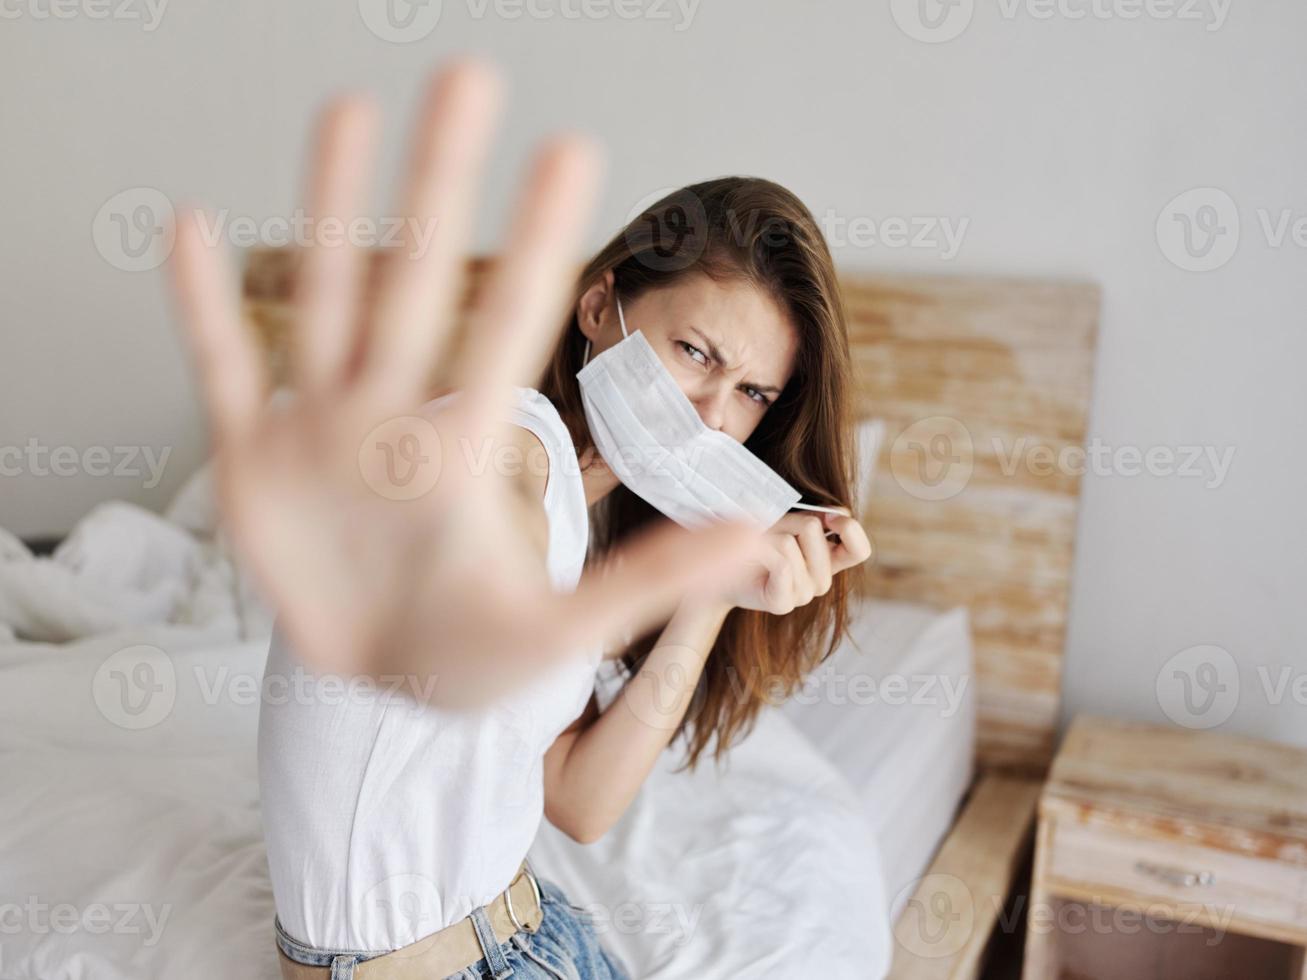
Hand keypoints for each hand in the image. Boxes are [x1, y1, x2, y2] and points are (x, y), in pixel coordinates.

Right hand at [169, 60, 759, 706]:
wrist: (380, 686)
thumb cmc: (472, 654)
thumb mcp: (564, 630)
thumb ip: (651, 582)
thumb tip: (756, 538)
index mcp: (466, 450)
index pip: (508, 326)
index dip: (535, 244)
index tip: (573, 150)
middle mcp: (395, 418)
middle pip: (417, 284)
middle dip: (441, 186)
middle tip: (472, 78)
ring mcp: (323, 431)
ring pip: (327, 299)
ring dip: (332, 207)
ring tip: (349, 110)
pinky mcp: (254, 463)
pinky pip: (224, 370)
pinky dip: (203, 307)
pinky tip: (194, 227)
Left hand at [718, 512, 871, 614]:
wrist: (722, 567)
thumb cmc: (756, 540)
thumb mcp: (790, 522)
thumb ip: (818, 516)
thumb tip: (836, 512)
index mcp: (830, 561)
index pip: (859, 550)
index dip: (849, 528)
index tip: (827, 516)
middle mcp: (821, 581)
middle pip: (813, 531)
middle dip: (786, 519)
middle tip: (770, 527)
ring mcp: (803, 595)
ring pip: (791, 544)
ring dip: (768, 533)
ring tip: (757, 541)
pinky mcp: (783, 603)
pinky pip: (783, 565)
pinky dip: (764, 550)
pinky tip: (754, 554)